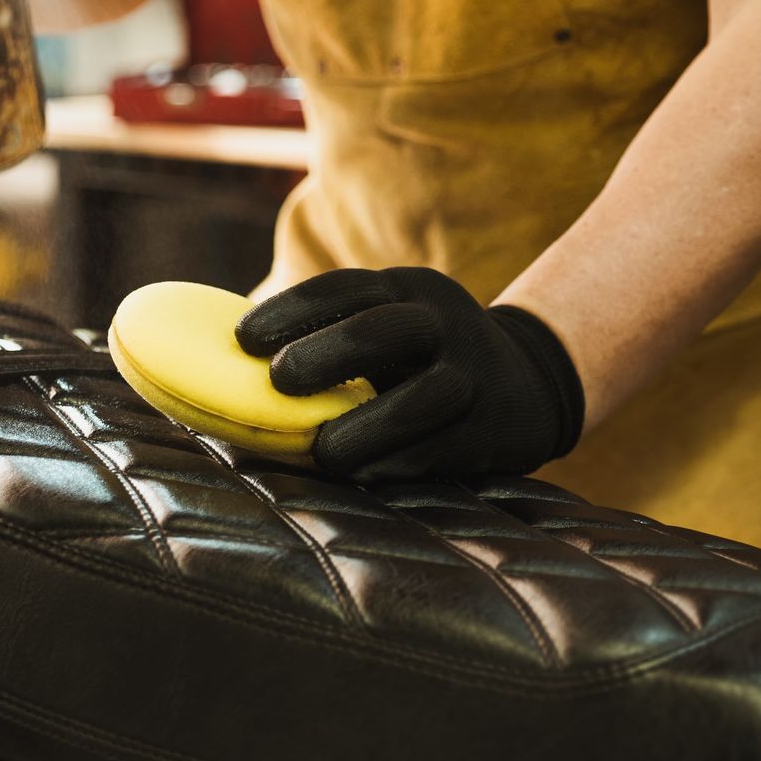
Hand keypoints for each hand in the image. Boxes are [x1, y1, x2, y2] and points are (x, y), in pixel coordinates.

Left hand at [236, 268, 584, 480]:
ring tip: (320, 451)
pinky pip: (433, 453)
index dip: (290, 311)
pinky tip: (358, 473)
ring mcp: (473, 376)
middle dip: (323, 357)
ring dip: (360, 430)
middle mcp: (445, 323)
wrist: (531, 383)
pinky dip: (389, 466)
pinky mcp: (489, 430)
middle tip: (278, 384)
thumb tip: (228, 367)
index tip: (242, 340)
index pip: (343, 288)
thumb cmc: (424, 357)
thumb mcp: (393, 323)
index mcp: (410, 289)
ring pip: (418, 400)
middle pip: (383, 331)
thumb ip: (334, 333)